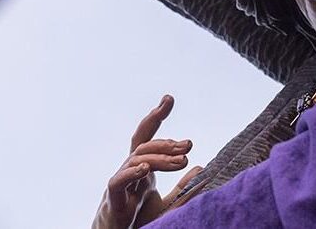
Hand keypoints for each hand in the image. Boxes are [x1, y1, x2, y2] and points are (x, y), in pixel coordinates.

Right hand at [92, 95, 203, 228]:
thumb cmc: (137, 219)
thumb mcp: (167, 203)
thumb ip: (183, 188)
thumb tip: (201, 168)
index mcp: (142, 167)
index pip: (149, 137)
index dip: (156, 116)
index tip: (168, 98)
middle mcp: (130, 169)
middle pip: (144, 143)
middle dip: (166, 139)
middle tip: (189, 144)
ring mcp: (121, 181)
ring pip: (137, 159)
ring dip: (160, 158)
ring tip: (181, 160)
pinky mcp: (114, 197)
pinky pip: (119, 180)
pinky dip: (132, 173)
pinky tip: (146, 169)